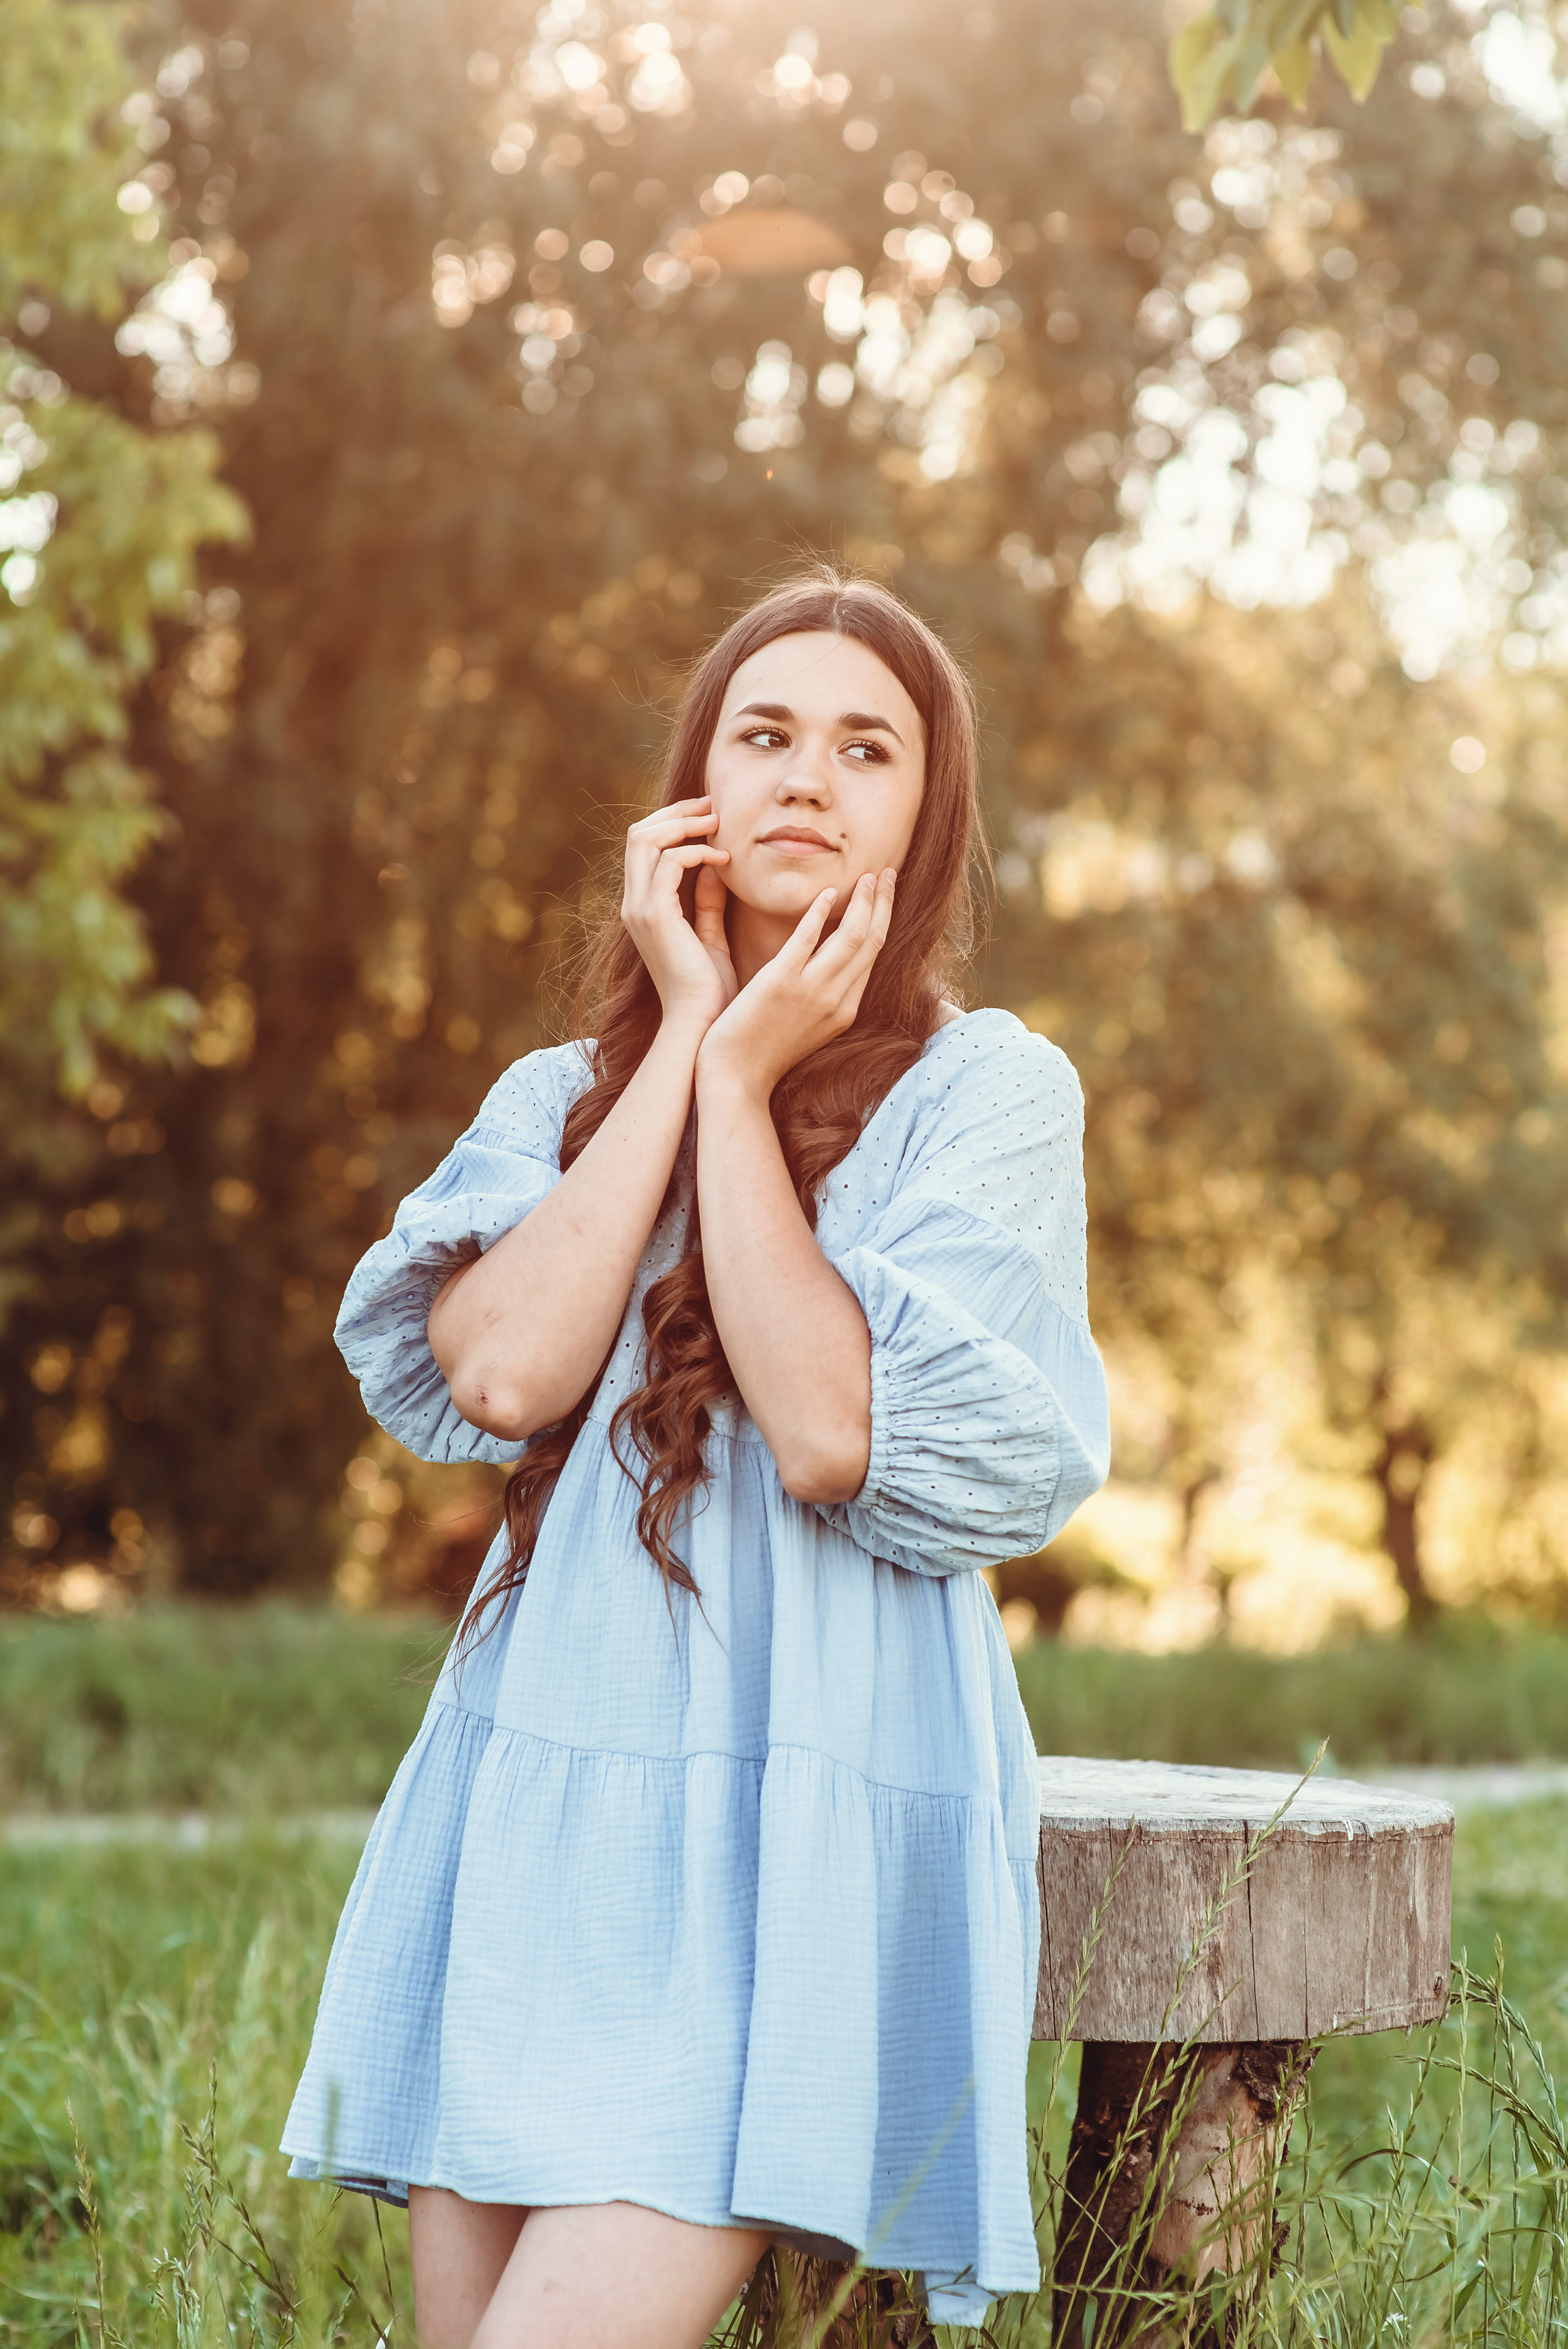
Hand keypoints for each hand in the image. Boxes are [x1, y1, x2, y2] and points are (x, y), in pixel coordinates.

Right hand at [620, 796, 736, 1030]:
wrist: (700, 1026)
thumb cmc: (709, 991)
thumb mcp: (710, 936)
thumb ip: (708, 901)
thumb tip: (717, 864)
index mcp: (643, 907)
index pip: (645, 845)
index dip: (675, 821)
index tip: (713, 815)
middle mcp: (634, 904)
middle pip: (638, 833)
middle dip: (678, 812)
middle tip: (716, 807)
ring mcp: (640, 909)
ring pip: (645, 838)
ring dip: (684, 823)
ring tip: (719, 824)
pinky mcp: (655, 916)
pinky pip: (669, 862)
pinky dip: (697, 851)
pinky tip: (724, 859)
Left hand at [696, 867, 895, 1100]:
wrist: (736, 1078)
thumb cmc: (764, 1051)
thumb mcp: (808, 1024)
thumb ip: (824, 994)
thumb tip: (830, 965)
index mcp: (845, 1010)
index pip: (873, 956)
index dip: (883, 920)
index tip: (884, 893)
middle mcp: (836, 1000)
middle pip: (871, 941)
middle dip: (883, 903)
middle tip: (887, 872)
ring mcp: (811, 991)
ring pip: (851, 937)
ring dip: (862, 901)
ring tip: (867, 875)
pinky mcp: (780, 983)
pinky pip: (806, 940)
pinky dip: (820, 913)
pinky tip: (828, 891)